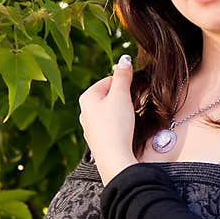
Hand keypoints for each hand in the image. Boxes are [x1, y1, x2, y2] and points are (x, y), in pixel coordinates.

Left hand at [78, 54, 138, 184]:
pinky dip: (119, 124)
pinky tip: (125, 130)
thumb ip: (122, 76)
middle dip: (123, 97)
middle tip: (134, 103)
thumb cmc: (115, 126)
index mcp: (87, 97)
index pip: (108, 80)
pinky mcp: (99, 140)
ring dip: (122, 111)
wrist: (114, 158)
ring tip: (130, 118)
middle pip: (108, 95)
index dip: (124, 82)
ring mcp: (90, 127)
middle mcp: (85, 112)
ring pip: (110, 111)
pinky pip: (111, 125)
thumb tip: (123, 60)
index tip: (134, 88)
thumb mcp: (121, 95)